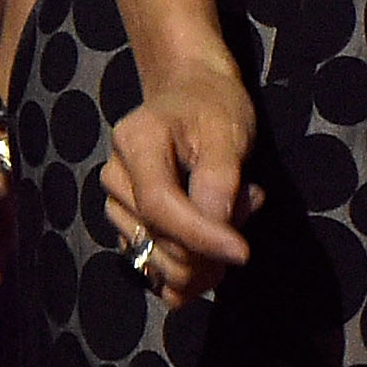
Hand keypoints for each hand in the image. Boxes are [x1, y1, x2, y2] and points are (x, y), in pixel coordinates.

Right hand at [102, 60, 260, 313]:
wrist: (192, 95)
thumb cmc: (213, 107)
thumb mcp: (228, 129)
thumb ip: (220, 177)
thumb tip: (216, 227)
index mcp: (135, 142)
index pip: (159, 204)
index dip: (199, 236)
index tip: (242, 252)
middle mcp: (115, 177)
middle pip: (156, 238)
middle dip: (208, 248)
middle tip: (250, 207)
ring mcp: (117, 205)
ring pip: (156, 259)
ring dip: (204, 256)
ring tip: (236, 209)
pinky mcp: (127, 226)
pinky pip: (153, 267)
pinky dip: (188, 271)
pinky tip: (216, 247)